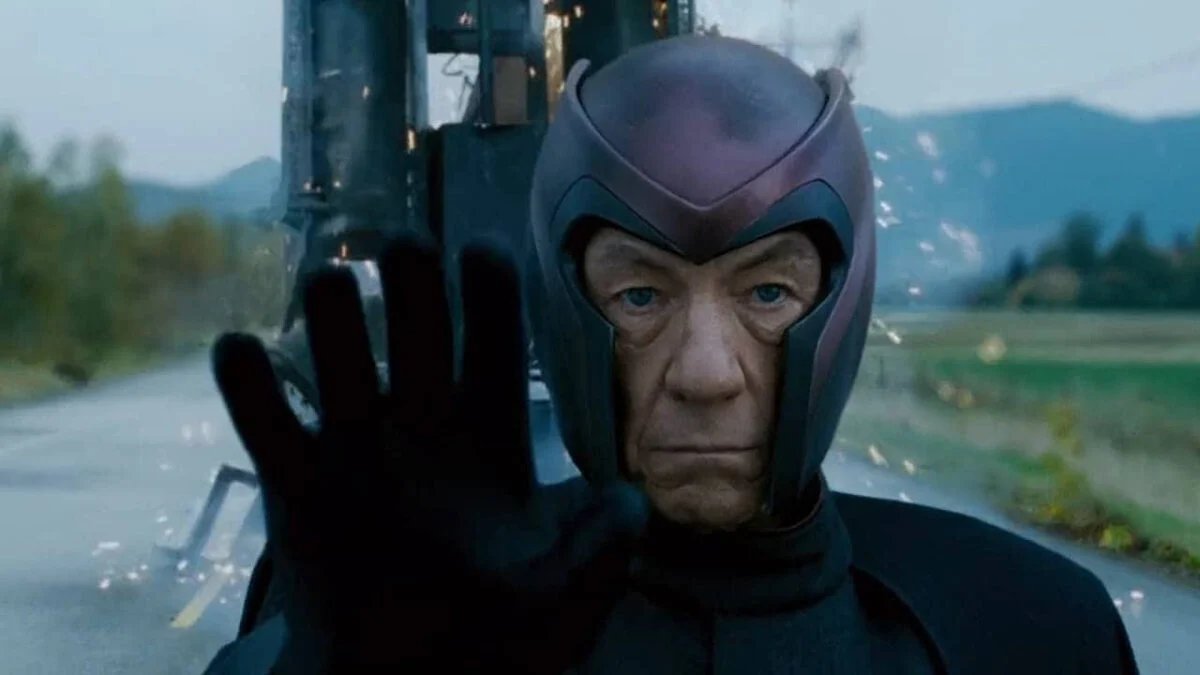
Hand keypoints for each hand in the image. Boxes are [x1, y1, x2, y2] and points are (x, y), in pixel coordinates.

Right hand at [212, 236, 646, 672]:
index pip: (495, 353)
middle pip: (418, 340)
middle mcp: (424, 431)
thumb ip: (593, 554)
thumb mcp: (557, 603)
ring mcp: (357, 453)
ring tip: (329, 281)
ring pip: (341, 365)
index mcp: (492, 442)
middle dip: (413, 289)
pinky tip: (237, 347)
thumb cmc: (494, 644)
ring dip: (334, 321)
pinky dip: (249, 390)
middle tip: (405, 244)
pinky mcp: (297, 490)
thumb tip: (632, 502)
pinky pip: (270, 430)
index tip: (483, 249)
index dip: (491, 300)